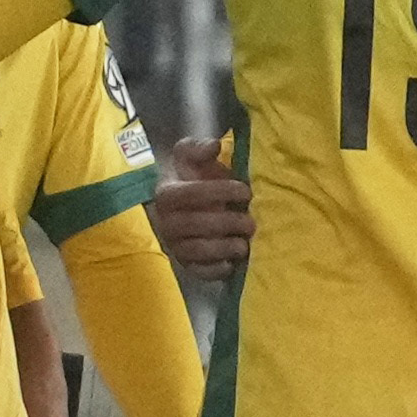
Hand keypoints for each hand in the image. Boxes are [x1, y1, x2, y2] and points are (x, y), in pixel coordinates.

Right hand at [148, 138, 250, 278]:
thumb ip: (199, 148)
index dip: (218, 191)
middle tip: (250, 222)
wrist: (186, 204)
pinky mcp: (185, 264)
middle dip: (226, 223)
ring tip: (244, 244)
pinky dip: (215, 270)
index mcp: (166, 194)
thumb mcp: (192, 157)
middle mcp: (165, 222)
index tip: (245, 190)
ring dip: (223, 248)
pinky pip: (198, 271)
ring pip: (196, 250)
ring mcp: (174, 245)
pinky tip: (232, 264)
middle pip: (194, 224)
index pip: (189, 194)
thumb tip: (214, 145)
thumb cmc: (193, 177)